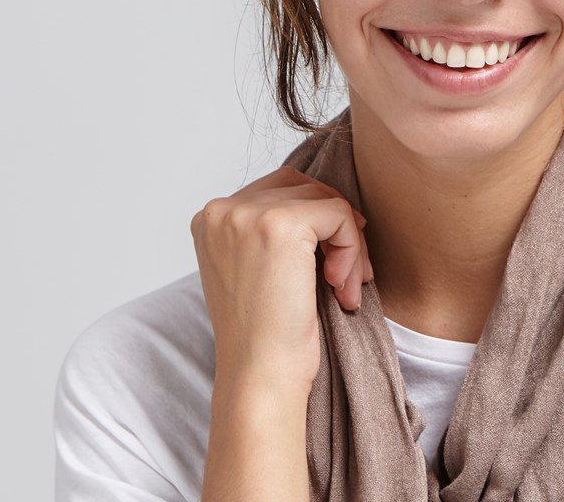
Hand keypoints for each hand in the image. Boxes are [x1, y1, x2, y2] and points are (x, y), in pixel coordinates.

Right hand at [190, 163, 374, 389]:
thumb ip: (274, 232)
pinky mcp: (280, 225)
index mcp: (211, 220)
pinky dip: (352, 249)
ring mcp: (247, 214)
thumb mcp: (260, 270)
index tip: (331, 264)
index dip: (316, 222)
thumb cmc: (267, 335)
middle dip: (335, 230)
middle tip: (346, 277)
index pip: (279, 190)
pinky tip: (340, 288)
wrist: (261, 375)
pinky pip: (339, 213)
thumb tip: (331, 202)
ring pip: (325, 201)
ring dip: (348, 244)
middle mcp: (221, 210)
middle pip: (304, 189)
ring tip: (344, 287)